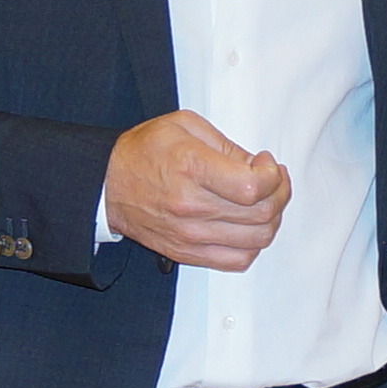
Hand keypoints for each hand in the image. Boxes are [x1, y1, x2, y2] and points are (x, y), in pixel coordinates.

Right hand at [105, 110, 289, 271]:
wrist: (107, 186)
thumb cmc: (142, 153)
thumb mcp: (184, 126)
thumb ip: (226, 144)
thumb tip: (257, 166)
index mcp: (191, 168)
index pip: (253, 187)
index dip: (272, 175)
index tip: (265, 163)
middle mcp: (191, 206)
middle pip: (261, 215)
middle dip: (280, 193)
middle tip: (272, 179)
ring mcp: (190, 235)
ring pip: (256, 240)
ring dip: (271, 219)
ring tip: (263, 201)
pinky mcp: (188, 253)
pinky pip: (238, 261)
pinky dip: (253, 244)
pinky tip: (248, 225)